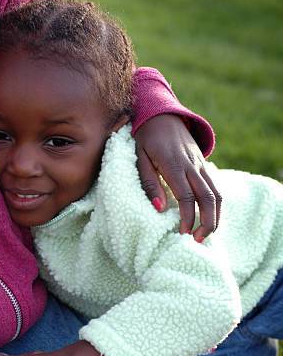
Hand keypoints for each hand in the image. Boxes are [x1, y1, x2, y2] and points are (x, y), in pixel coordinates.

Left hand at [135, 114, 221, 240]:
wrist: (160, 114)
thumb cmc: (145, 139)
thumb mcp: (139, 158)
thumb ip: (149, 183)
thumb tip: (159, 208)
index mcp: (174, 164)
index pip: (187, 196)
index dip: (188, 217)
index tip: (182, 233)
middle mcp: (192, 165)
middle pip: (208, 197)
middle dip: (207, 222)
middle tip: (197, 241)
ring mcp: (201, 164)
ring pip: (216, 193)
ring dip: (215, 216)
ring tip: (205, 235)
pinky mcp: (204, 164)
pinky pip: (215, 187)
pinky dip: (215, 206)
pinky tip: (208, 219)